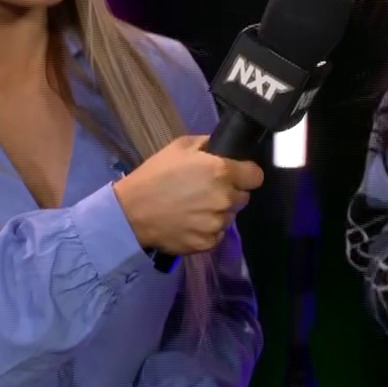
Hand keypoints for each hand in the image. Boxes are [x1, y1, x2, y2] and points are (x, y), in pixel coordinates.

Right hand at [114, 136, 262, 255]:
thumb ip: (206, 144)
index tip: (234, 175)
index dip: (245, 174)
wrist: (132, 212)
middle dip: (230, 193)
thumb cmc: (154, 176)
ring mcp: (218, 223)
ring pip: (229, 216)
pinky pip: (216, 234)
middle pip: (243, 197)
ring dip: (217, 212)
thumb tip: (221, 148)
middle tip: (206, 191)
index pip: (255, 176)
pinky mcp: (208, 243)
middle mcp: (225, 199)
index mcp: (222, 172)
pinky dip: (207, 230)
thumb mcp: (178, 147)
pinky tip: (189, 223)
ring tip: (193, 209)